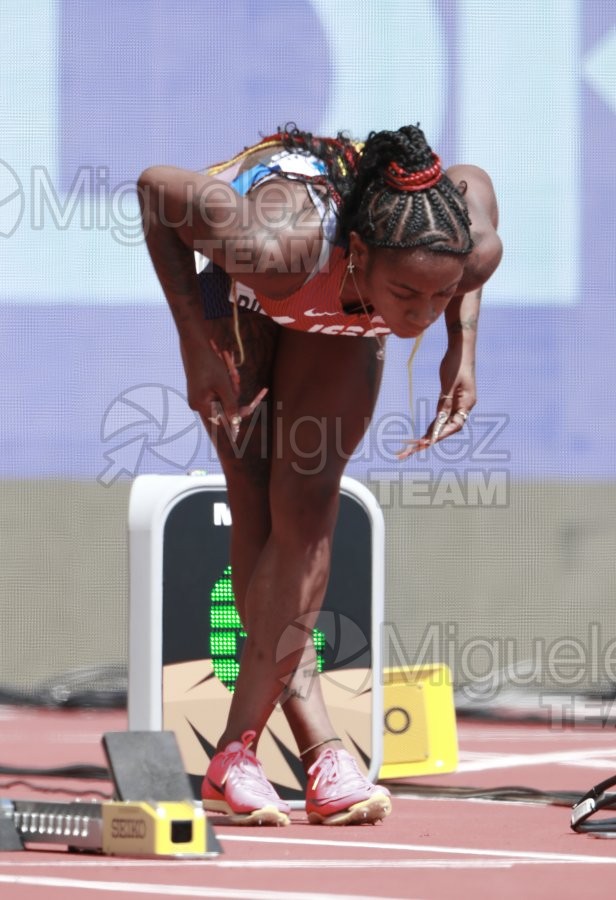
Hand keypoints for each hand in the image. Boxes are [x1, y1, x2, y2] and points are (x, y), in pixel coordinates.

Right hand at [180, 337, 266, 441]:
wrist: (196, 346)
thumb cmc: (209, 365)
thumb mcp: (224, 386)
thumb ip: (230, 406)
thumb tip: (236, 423)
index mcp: (201, 406)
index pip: (221, 420)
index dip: (235, 420)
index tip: (245, 426)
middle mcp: (198, 404)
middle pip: (224, 407)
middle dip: (233, 392)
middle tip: (234, 374)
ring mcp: (199, 397)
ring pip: (224, 398)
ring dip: (230, 385)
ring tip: (228, 367)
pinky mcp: (202, 391)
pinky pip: (219, 391)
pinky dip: (225, 383)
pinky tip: (225, 368)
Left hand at [397, 345, 475, 459]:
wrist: (461, 346)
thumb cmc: (456, 362)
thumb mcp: (448, 383)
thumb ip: (444, 402)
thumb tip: (439, 421)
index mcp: (467, 403)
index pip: (455, 425)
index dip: (441, 434)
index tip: (428, 443)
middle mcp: (465, 405)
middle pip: (448, 427)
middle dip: (432, 439)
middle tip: (415, 449)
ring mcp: (459, 402)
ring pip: (445, 423)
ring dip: (431, 433)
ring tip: (416, 445)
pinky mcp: (453, 398)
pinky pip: (443, 414)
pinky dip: (434, 423)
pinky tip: (426, 431)